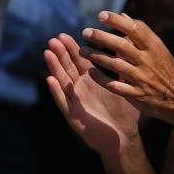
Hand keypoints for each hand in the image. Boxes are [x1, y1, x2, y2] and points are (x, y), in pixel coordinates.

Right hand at [44, 32, 140, 157]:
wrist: (124, 138)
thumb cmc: (125, 113)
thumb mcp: (124, 87)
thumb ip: (121, 68)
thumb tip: (124, 47)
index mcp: (90, 81)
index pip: (78, 61)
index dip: (71, 49)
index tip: (63, 35)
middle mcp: (79, 89)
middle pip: (67, 68)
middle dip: (60, 54)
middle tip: (53, 40)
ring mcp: (75, 102)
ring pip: (62, 82)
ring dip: (54, 68)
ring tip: (48, 53)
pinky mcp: (73, 116)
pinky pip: (64, 102)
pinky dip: (57, 91)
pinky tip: (50, 80)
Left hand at [77, 11, 173, 120]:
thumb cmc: (165, 70)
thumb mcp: (158, 50)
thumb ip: (141, 34)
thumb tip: (123, 16)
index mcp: (154, 48)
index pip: (135, 29)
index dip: (117, 21)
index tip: (101, 15)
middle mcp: (148, 61)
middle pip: (122, 46)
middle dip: (101, 37)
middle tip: (85, 32)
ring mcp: (142, 78)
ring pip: (115, 64)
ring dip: (97, 57)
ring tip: (82, 51)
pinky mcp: (136, 94)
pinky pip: (115, 85)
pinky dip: (102, 79)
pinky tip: (90, 72)